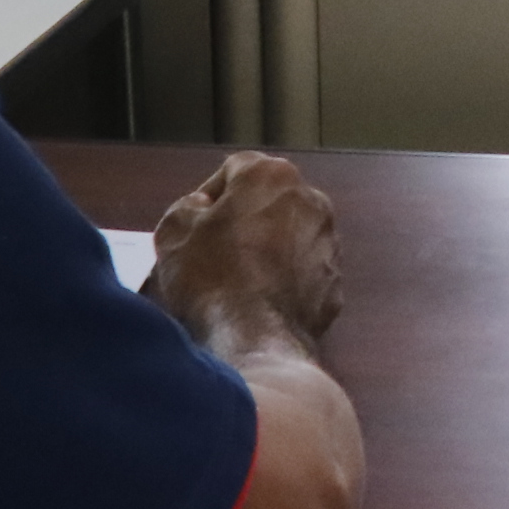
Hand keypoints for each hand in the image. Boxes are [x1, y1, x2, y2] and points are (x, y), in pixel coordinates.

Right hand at [152, 150, 342, 360]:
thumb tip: (201, 208)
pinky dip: (284, 282)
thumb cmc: (211, 277)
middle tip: (212, 252)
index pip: (235, 170)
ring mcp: (329, 241)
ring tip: (236, 282)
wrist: (254, 338)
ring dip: (266, 250)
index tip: (193, 226)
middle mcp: (311, 199)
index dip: (208, 197)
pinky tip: (258, 303)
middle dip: (242, 221)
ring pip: (289, 236)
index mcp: (272, 175)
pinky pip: (302, 273)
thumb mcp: (173, 233)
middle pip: (268, 202)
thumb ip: (187, 207)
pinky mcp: (335, 281)